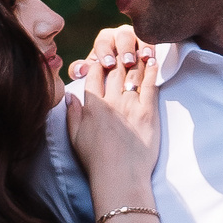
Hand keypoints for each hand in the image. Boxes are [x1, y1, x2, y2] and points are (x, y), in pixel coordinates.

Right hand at [65, 24, 158, 198]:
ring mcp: (130, 105)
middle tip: (122, 45)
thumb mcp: (76, 137)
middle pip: (114, 69)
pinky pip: (150, 85)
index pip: (93, 74)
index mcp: (92, 105)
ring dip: (134, 57)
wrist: (120, 177)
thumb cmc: (96, 161)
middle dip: (117, 55)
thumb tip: (70, 96)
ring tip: (138, 47)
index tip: (102, 58)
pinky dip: (151, 70)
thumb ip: (72, 113)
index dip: (97, 62)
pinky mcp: (148, 112)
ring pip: (132, 73)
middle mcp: (111, 101)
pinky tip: (152, 60)